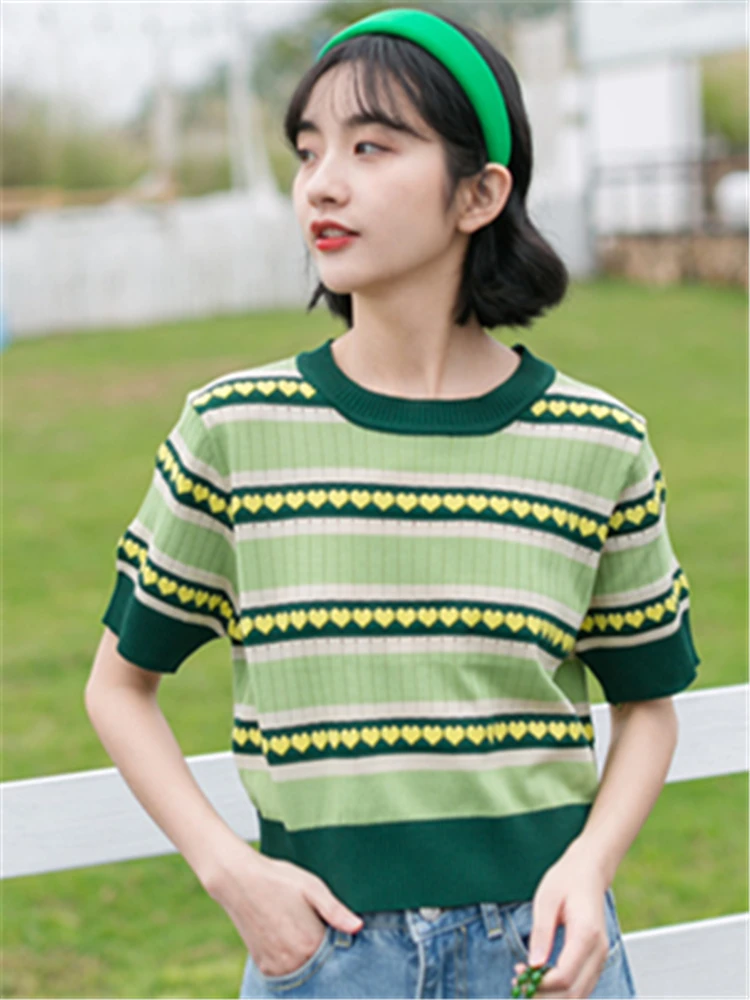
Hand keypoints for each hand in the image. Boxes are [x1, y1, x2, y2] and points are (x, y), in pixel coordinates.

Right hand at [203, 840, 363, 978]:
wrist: (238, 880)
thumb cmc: (278, 879)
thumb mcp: (311, 887)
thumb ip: (335, 911)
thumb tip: (358, 927)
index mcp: (310, 944)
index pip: (338, 956)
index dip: (340, 941)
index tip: (335, 927)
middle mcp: (293, 962)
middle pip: (321, 965)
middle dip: (324, 951)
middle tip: (313, 922)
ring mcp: (277, 967)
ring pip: (304, 969)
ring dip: (308, 956)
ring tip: (299, 926)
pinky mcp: (264, 966)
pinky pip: (287, 971)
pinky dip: (292, 959)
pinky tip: (289, 936)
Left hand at [511, 841, 609, 998]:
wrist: (589, 870)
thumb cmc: (566, 880)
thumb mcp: (546, 900)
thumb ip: (541, 932)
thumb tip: (534, 965)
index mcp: (586, 934)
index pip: (565, 976)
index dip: (541, 984)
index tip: (520, 975)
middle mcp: (599, 951)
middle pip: (574, 992)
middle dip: (544, 995)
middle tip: (519, 984)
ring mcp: (601, 957)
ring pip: (579, 994)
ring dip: (552, 995)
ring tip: (526, 981)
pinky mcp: (597, 959)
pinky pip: (581, 985)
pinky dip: (562, 989)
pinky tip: (542, 977)